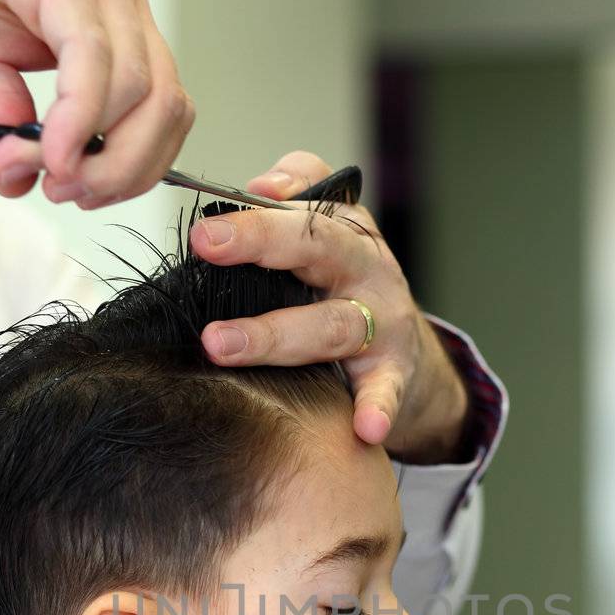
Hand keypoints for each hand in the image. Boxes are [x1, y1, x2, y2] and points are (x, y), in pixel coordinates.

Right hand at [0, 0, 192, 205]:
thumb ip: (7, 132)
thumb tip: (20, 183)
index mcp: (116, 29)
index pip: (164, 114)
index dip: (135, 170)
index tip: (83, 194)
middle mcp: (120, 2)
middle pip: (166, 109)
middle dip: (124, 172)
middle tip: (68, 192)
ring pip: (139, 89)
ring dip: (99, 152)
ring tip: (49, 171)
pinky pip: (91, 56)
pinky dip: (77, 116)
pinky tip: (49, 147)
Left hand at [188, 151, 471, 462]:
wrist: (411, 358)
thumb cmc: (350, 291)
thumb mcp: (330, 234)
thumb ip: (297, 196)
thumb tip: (259, 186)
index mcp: (344, 230)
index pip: (303, 206)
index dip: (254, 212)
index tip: (203, 227)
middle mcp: (366, 268)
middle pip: (317, 245)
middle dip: (261, 241)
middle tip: (207, 247)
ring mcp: (383, 322)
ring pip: (330, 323)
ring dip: (276, 334)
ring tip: (221, 345)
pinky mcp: (396, 373)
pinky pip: (386, 391)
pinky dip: (378, 408)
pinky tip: (366, 428)